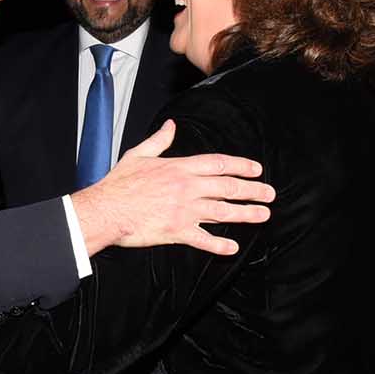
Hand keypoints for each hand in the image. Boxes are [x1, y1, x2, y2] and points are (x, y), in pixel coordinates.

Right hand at [73, 120, 274, 256]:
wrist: (105, 210)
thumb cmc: (118, 184)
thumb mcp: (138, 155)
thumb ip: (159, 141)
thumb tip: (170, 126)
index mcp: (179, 168)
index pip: (218, 164)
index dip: (241, 166)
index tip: (256, 170)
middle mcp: (186, 188)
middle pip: (227, 187)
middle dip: (252, 190)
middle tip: (269, 193)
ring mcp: (183, 210)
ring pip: (222, 211)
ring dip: (246, 214)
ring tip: (263, 214)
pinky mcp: (176, 231)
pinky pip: (203, 239)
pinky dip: (219, 244)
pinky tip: (233, 247)